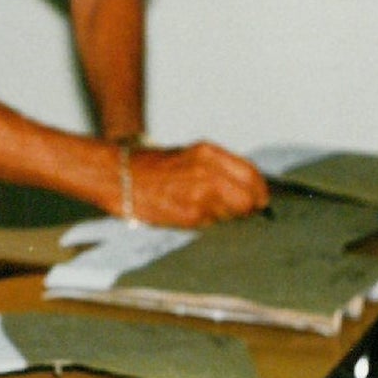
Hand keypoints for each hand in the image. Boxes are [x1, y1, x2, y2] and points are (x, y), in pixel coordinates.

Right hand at [127, 141, 270, 226]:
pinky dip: (206, 222)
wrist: (117, 175)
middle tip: (241, 213)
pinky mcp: (188, 215)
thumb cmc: (149, 166)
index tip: (260, 200)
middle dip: (248, 209)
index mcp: (208, 153)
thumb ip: (217, 168)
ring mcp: (199, 194)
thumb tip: (245, 188)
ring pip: (232, 214)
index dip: (259, 191)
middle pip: (249, 199)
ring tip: (204, 210)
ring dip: (225, 217)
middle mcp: (208, 172)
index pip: (251, 175)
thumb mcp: (188, 154)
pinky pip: (210, 224)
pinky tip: (189, 214)